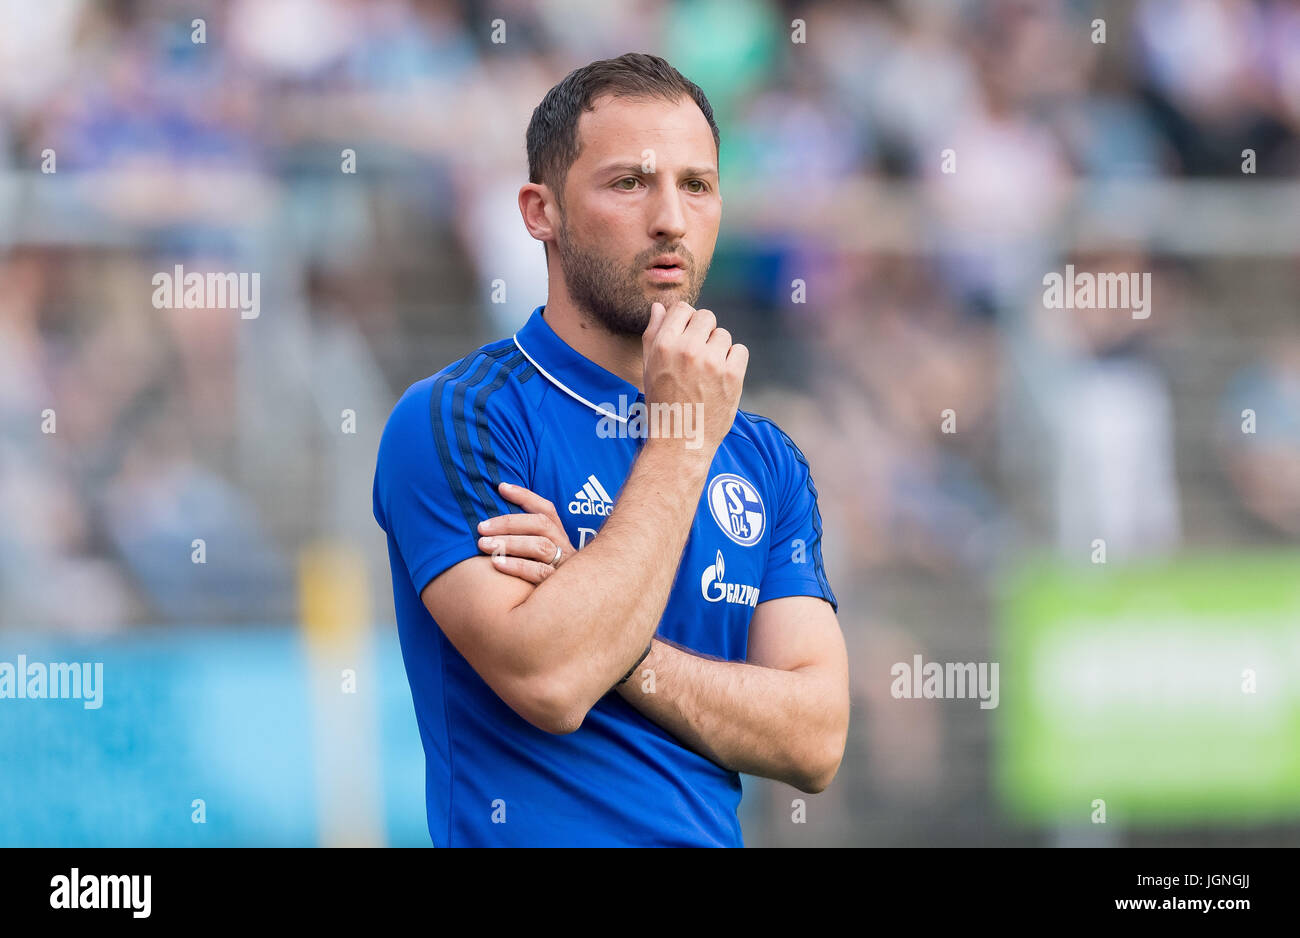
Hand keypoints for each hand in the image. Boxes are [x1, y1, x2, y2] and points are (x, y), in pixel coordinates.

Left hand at [476, 482, 575, 583]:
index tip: (501, 487)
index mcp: (560, 536)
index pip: (546, 509)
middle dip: (509, 522)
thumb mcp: (540, 556)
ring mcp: (564, 566)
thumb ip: (525, 537)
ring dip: (509, 542)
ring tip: (483, 545)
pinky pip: (539, 573)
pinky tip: (496, 564)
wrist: (570, 612)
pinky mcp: (557, 586)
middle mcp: (565, 547)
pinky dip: (517, 566)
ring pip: (540, 546)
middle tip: (481, 527)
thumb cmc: (544, 578)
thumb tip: (496, 511)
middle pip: (541, 525)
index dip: (525, 496)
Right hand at [641, 300, 747, 455]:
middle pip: (706, 317)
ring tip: (708, 372)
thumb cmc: (662, 405)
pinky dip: (734, 362)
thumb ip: (653, 334)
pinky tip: (721, 378)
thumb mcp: (649, 368)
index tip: (687, 336)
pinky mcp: (732, 375)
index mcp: (664, 345)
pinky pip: (740, 351)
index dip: (686, 320)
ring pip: (723, 335)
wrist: (680, 442)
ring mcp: (712, 362)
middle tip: (698, 356)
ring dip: (718, 348)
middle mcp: (688, 349)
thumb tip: (659, 307)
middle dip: (704, 332)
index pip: (682, 308)